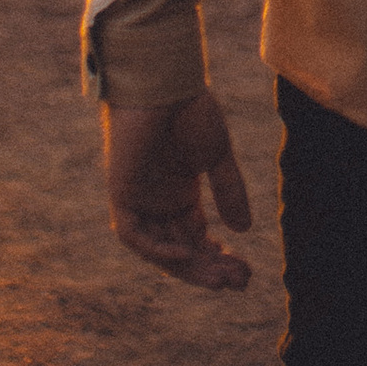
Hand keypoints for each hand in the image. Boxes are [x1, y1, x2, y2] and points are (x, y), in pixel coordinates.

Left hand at [105, 90, 253, 291]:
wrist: (166, 82)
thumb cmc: (191, 111)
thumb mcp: (217, 156)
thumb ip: (228, 191)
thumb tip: (244, 230)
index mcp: (179, 194)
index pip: (196, 239)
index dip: (218, 258)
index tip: (245, 272)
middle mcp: (158, 202)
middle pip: (180, 250)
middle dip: (208, 269)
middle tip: (239, 282)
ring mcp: (139, 199)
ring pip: (159, 249)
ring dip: (186, 266)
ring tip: (218, 279)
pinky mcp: (122, 192)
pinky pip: (133, 234)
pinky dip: (155, 248)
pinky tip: (183, 254)